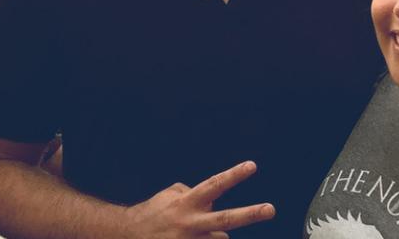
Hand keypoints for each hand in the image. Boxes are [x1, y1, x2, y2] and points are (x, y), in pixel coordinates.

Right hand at [123, 161, 274, 238]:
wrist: (128, 235)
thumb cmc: (152, 214)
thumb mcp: (170, 196)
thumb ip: (192, 193)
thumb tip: (210, 199)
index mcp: (186, 203)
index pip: (215, 185)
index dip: (234, 175)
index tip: (251, 166)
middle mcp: (190, 223)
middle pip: (226, 218)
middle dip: (251, 214)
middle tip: (270, 209)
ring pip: (220, 238)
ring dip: (213, 235)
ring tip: (192, 231)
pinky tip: (191, 235)